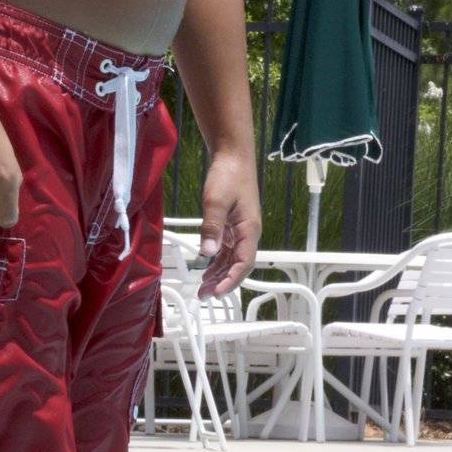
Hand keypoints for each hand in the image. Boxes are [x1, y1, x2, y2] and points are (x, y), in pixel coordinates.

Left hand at [197, 150, 260, 298]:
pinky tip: (206, 270)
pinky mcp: (232, 226)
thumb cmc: (228, 175)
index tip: (216, 292)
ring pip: (231, 260)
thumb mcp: (216, 201)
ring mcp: (240, 230)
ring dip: (218, 275)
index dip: (231, 280)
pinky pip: (226, 251)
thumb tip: (207, 253)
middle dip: (222, 283)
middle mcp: (248, 233)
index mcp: (249, 229)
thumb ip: (211, 227)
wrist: (232, 156)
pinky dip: (217, 263)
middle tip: (202, 295)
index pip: (243, 263)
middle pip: (237, 266)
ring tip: (202, 288)